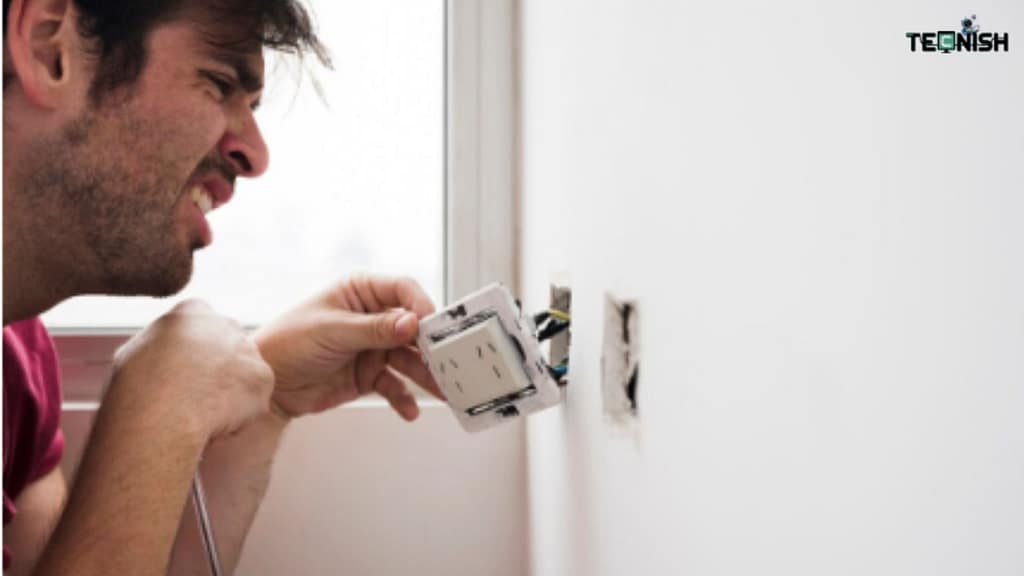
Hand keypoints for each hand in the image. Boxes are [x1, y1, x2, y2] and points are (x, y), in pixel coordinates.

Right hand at [110, 300, 275, 439]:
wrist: (162, 413)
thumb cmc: (138, 388)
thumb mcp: (135, 352)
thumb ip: (160, 345)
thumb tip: (162, 354)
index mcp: (192, 311)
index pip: (202, 323)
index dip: (194, 351)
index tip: (184, 371)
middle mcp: (226, 323)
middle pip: (229, 345)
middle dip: (219, 368)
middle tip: (198, 395)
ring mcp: (248, 349)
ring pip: (244, 372)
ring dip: (231, 391)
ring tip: (204, 412)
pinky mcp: (263, 377)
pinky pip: (255, 398)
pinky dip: (242, 413)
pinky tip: (219, 421)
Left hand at [254, 275, 443, 420]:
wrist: (266, 384)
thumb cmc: (287, 342)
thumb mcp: (332, 331)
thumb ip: (375, 329)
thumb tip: (412, 323)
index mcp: (360, 291)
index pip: (402, 290)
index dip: (421, 305)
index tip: (432, 325)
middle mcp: (372, 317)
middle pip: (413, 328)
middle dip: (431, 346)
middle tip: (449, 361)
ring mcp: (373, 347)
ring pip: (409, 359)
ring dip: (425, 376)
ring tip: (442, 391)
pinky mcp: (369, 375)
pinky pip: (394, 385)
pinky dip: (403, 398)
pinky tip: (410, 410)